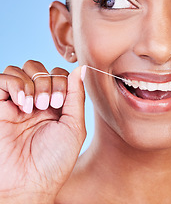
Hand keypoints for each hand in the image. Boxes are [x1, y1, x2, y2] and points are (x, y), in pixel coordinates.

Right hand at [0, 60, 85, 202]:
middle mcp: (37, 101)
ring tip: (34, 107)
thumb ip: (76, 97)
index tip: (60, 104)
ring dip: (33, 84)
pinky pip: (3, 79)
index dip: (61, 81)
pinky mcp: (0, 107)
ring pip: (21, 70)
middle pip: (40, 69)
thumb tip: (80, 69)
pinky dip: (15, 85)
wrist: (29, 183)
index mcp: (57, 105)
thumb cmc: (55, 160)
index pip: (58, 74)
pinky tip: (22, 104)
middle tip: (49, 104)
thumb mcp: (74, 127)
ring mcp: (18, 103)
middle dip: (48, 82)